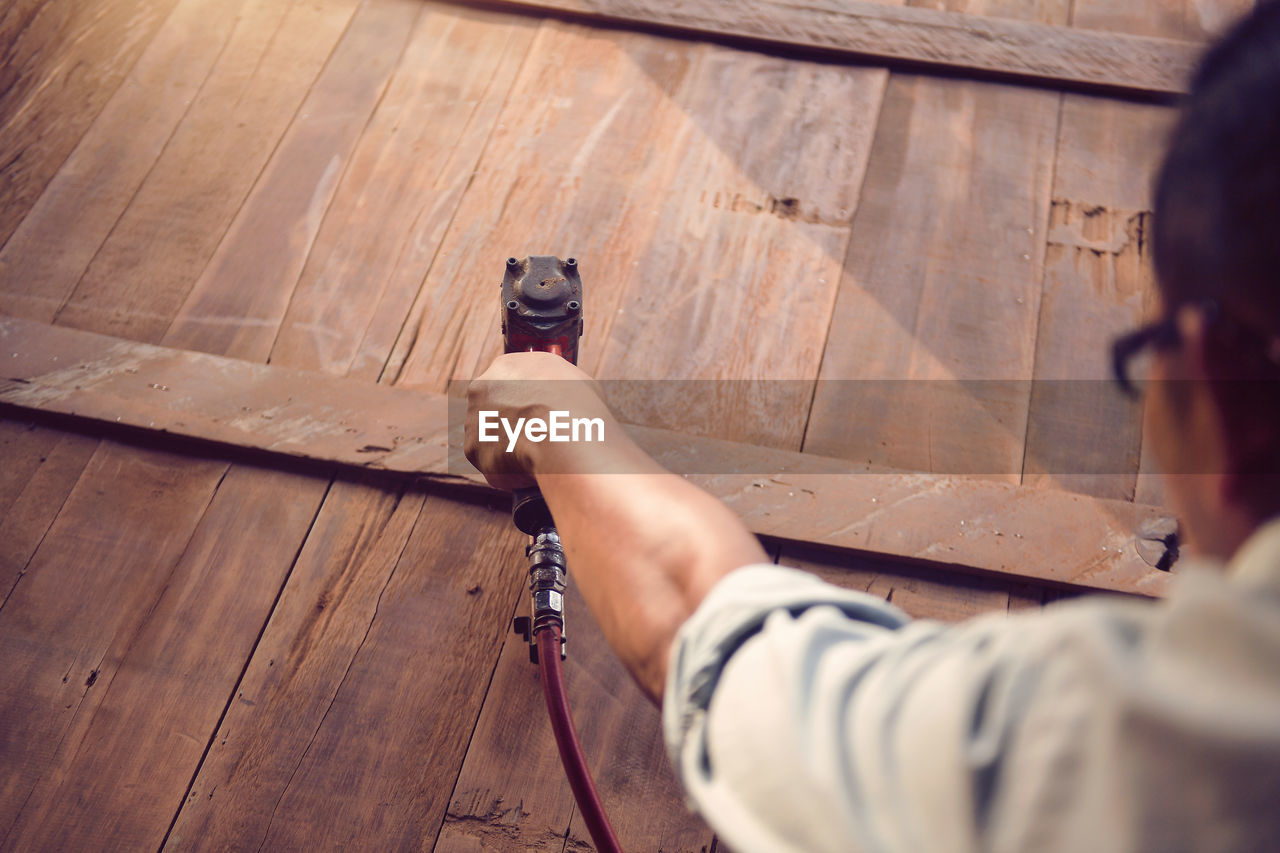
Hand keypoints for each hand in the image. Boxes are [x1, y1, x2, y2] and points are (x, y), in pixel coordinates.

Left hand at [464, 352, 614, 489]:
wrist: (564, 438)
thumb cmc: (577, 408)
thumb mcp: (576, 382)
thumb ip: (555, 387)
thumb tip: (562, 399)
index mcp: (507, 366)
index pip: (512, 383)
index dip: (528, 401)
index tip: (540, 415)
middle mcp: (483, 388)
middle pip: (495, 408)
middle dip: (513, 423)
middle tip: (538, 437)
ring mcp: (474, 419)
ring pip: (492, 437)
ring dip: (510, 448)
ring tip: (539, 455)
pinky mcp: (474, 451)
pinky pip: (493, 464)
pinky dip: (510, 471)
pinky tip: (531, 469)